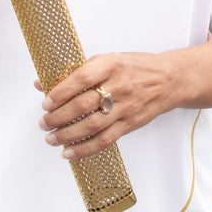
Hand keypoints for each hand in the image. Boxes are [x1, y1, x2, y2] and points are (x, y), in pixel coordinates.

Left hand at [36, 52, 177, 161]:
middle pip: (83, 105)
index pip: (82, 78)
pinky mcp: (130, 124)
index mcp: (111, 65)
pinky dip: (85, 149)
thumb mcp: (108, 60)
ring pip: (92, 126)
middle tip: (44, 122)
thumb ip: (77, 71)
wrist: (168, 80)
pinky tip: (70, 152)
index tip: (46, 101)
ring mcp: (125, 107)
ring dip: (68, 135)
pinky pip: (105, 140)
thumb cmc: (135, 67)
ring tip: (51, 138)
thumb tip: (42, 82)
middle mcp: (118, 86)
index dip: (61, 92)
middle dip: (59, 116)